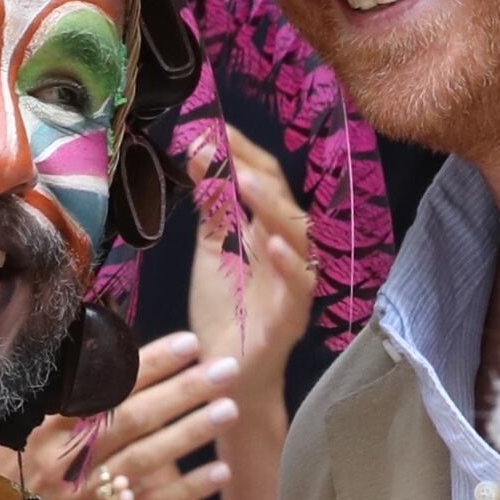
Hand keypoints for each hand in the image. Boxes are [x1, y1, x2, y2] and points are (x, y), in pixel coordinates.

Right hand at [0, 333, 241, 499]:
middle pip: (133, 420)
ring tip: (230, 409)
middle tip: (226, 368)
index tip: (188, 344)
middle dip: (183, 391)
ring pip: (147, 460)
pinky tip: (220, 473)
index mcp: (42, 430)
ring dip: (191, 433)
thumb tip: (80, 357)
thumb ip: (41, 404)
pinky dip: (186, 490)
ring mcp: (85, 499)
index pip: (103, 389)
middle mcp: (66, 463)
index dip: (148, 365)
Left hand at [186, 126, 313, 404]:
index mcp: (269, 230)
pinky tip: (272, 244)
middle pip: (281, 199)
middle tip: (221, 143)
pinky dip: (288, 263)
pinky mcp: (292, 317)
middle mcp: (289, 251)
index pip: (265, 180)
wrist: (223, 372)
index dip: (242, 153)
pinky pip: (298, 286)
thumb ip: (212, 205)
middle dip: (253, 168)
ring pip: (296, 236)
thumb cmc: (225, 309)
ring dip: (271, 206)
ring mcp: (294, 283)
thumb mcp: (213, 248)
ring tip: (245, 181)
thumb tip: (201, 151)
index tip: (211, 127)